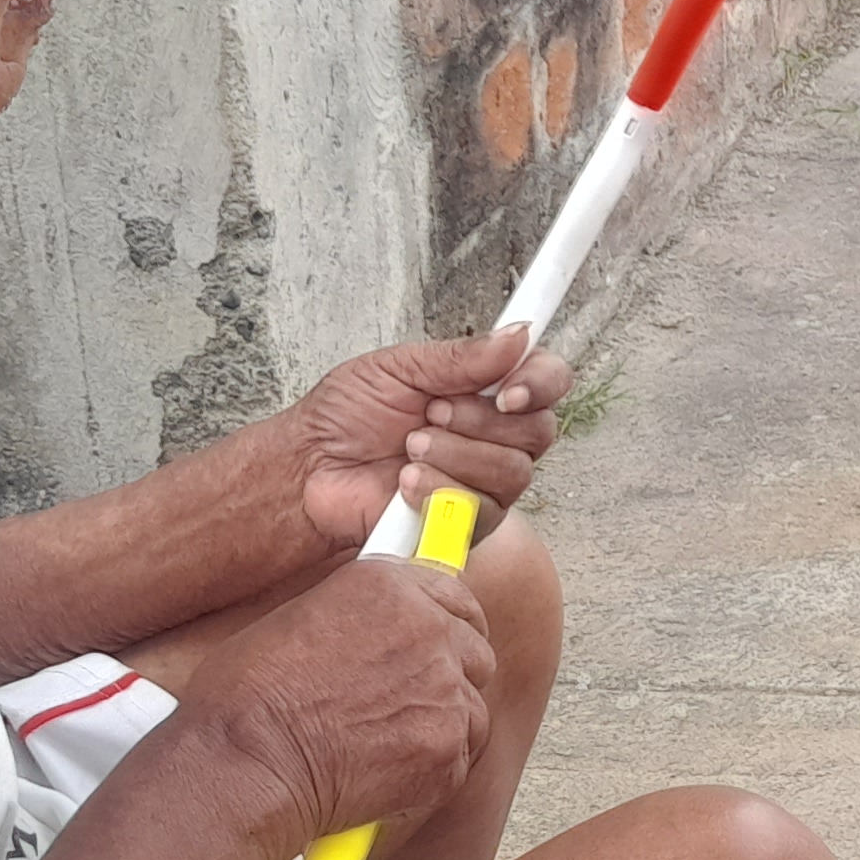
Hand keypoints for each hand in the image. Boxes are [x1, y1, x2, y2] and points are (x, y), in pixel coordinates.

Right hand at [187, 556, 496, 843]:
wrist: (244, 764)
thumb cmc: (246, 699)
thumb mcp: (301, 619)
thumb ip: (362, 617)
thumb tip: (383, 634)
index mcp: (390, 587)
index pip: (456, 597)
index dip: (451, 625)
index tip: (444, 644)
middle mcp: (428, 629)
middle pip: (475, 654)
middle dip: (451, 679)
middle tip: (412, 707)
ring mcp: (445, 690)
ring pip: (472, 712)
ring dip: (440, 729)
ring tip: (385, 749)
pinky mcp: (447, 749)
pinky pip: (458, 761)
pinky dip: (429, 774)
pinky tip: (382, 780)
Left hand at [283, 327, 572, 547]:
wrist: (310, 468)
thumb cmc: (347, 416)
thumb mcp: (399, 368)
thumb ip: (461, 357)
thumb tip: (518, 335)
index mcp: (487, 391)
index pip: (549, 379)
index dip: (540, 384)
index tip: (508, 390)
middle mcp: (498, 437)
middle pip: (537, 430)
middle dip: (480, 420)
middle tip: (429, 414)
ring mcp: (487, 483)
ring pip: (512, 472)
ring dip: (455, 455)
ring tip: (409, 448)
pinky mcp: (467, 524)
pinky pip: (482, 510)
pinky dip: (439, 491)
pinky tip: (405, 484)